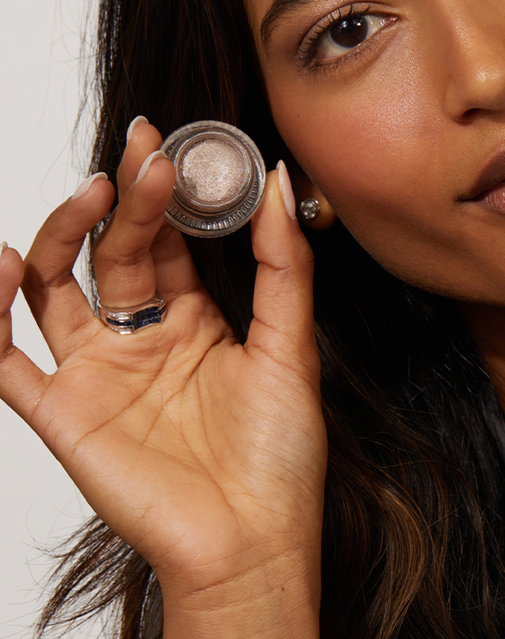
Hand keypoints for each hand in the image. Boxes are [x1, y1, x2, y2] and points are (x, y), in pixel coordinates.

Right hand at [0, 121, 324, 636]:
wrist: (254, 543)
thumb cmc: (279, 454)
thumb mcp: (292, 343)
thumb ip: (284, 262)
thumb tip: (280, 180)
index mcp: (197, 319)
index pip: (169, 240)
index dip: (165, 193)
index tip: (167, 144)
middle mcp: (144, 338)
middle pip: (118, 252)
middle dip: (127, 201)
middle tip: (143, 157)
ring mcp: (100, 373)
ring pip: (57, 287)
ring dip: (63, 236)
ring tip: (94, 193)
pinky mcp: (63, 414)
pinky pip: (8, 360)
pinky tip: (1, 266)